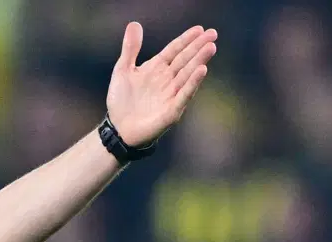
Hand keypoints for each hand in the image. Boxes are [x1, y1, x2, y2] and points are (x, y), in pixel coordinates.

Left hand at [106, 23, 217, 146]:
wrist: (118, 128)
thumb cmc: (121, 100)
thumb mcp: (122, 70)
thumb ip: (130, 49)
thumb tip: (134, 24)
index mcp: (157, 68)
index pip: (175, 50)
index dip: (186, 40)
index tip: (200, 29)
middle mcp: (167, 80)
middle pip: (185, 60)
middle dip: (198, 47)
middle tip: (212, 35)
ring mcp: (171, 94)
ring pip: (187, 75)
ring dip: (199, 61)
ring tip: (210, 48)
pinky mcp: (172, 110)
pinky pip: (184, 94)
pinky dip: (192, 83)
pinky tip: (202, 71)